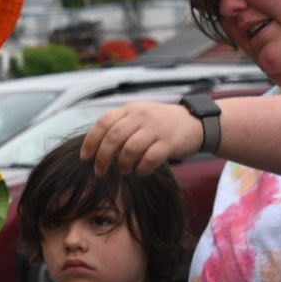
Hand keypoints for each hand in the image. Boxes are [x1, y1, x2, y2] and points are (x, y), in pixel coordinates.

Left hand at [81, 99, 201, 176]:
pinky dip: (141, 169)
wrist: (196, 123)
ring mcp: (156, 128)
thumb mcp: (139, 117)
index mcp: (130, 110)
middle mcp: (141, 116)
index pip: (103, 122)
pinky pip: (149, 159)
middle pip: (113, 138)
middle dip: (102, 158)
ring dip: (123, 164)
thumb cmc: (161, 124)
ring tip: (124, 170)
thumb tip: (94, 147)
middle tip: (99, 171)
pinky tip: (141, 172)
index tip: (85, 157)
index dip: (91, 141)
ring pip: (130, 149)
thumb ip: (119, 126)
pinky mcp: (170, 142)